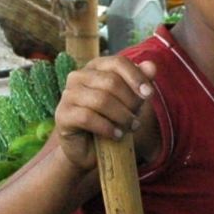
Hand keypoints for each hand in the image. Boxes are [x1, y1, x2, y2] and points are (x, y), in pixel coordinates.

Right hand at [52, 55, 157, 170]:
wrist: (90, 150)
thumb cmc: (111, 120)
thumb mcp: (130, 101)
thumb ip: (140, 82)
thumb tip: (151, 66)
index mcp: (95, 67)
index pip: (118, 63)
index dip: (136, 77)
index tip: (149, 94)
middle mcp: (78, 76)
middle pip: (111, 82)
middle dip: (130, 102)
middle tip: (136, 119)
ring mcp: (68, 95)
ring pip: (101, 100)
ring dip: (121, 116)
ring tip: (130, 128)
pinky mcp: (62, 115)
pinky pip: (88, 117)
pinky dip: (107, 128)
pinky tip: (117, 135)